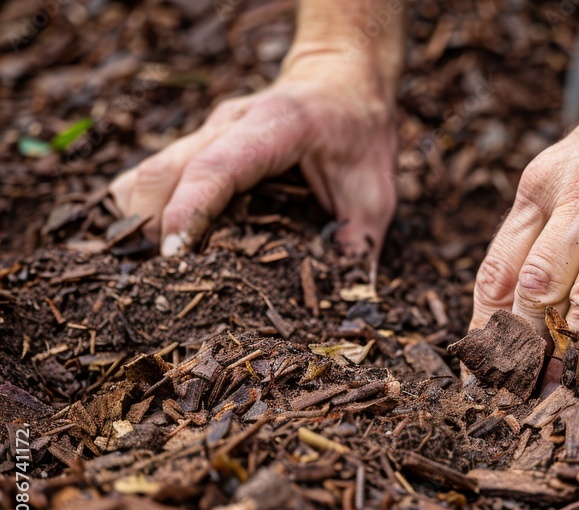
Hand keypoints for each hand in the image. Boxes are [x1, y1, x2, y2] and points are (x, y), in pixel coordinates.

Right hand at [110, 53, 397, 256]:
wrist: (342, 81)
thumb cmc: (360, 136)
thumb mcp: (376, 192)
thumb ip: (359, 243)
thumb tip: (346, 301)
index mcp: (275, 126)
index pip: (216, 167)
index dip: (189, 211)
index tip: (174, 256)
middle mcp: (229, 124)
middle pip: (164, 172)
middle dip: (153, 228)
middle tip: (163, 281)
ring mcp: (206, 132)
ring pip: (149, 173)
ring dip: (143, 222)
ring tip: (159, 271)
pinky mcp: (196, 145)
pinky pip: (152, 176)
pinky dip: (146, 212)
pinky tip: (161, 248)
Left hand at [471, 37, 578, 363]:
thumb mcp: (569, 166)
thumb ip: (539, 227)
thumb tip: (505, 303)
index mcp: (542, 183)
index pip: (500, 269)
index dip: (489, 328)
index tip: (486, 374)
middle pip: (539, 281)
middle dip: (529, 343)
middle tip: (530, 390)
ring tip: (578, 376)